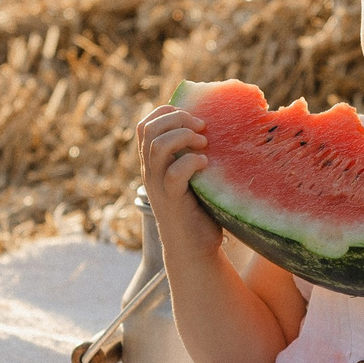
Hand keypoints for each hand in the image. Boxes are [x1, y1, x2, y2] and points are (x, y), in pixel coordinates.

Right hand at [135, 103, 223, 258]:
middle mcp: (150, 172)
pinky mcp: (171, 200)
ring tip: (204, 144)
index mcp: (153, 163)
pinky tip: (206, 165)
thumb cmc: (200, 212)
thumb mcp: (194, 176)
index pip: (145, 125)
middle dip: (177, 119)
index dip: (166, 112)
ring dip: (184, 137)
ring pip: (157, 146)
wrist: (194, 249)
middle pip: (148, 129)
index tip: (192, 118)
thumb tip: (218, 128)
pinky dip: (192, 161)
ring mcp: (158, 186)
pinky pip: (174, 173)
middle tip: (202, 128)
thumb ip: (195, 154)